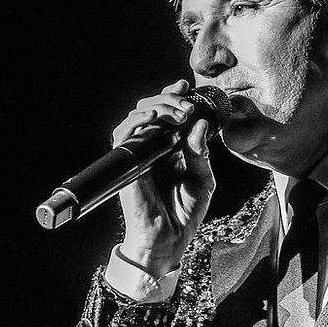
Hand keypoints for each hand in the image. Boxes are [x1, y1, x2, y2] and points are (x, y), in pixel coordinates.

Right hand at [112, 79, 215, 274]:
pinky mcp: (128, 164)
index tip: (187, 87)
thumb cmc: (184, 213)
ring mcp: (139, 155)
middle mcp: (153, 149)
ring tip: (179, 111)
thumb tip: (199, 124)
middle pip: (153, 110)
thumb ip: (200, 152)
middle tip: (188, 104)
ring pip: (138, 117)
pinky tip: (154, 117)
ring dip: (158, 106)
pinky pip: (124, 136)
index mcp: (170, 150)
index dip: (173, 97)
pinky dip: (137, 121)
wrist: (169, 240)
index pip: (168, 116)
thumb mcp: (203, 179)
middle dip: (170, 99)